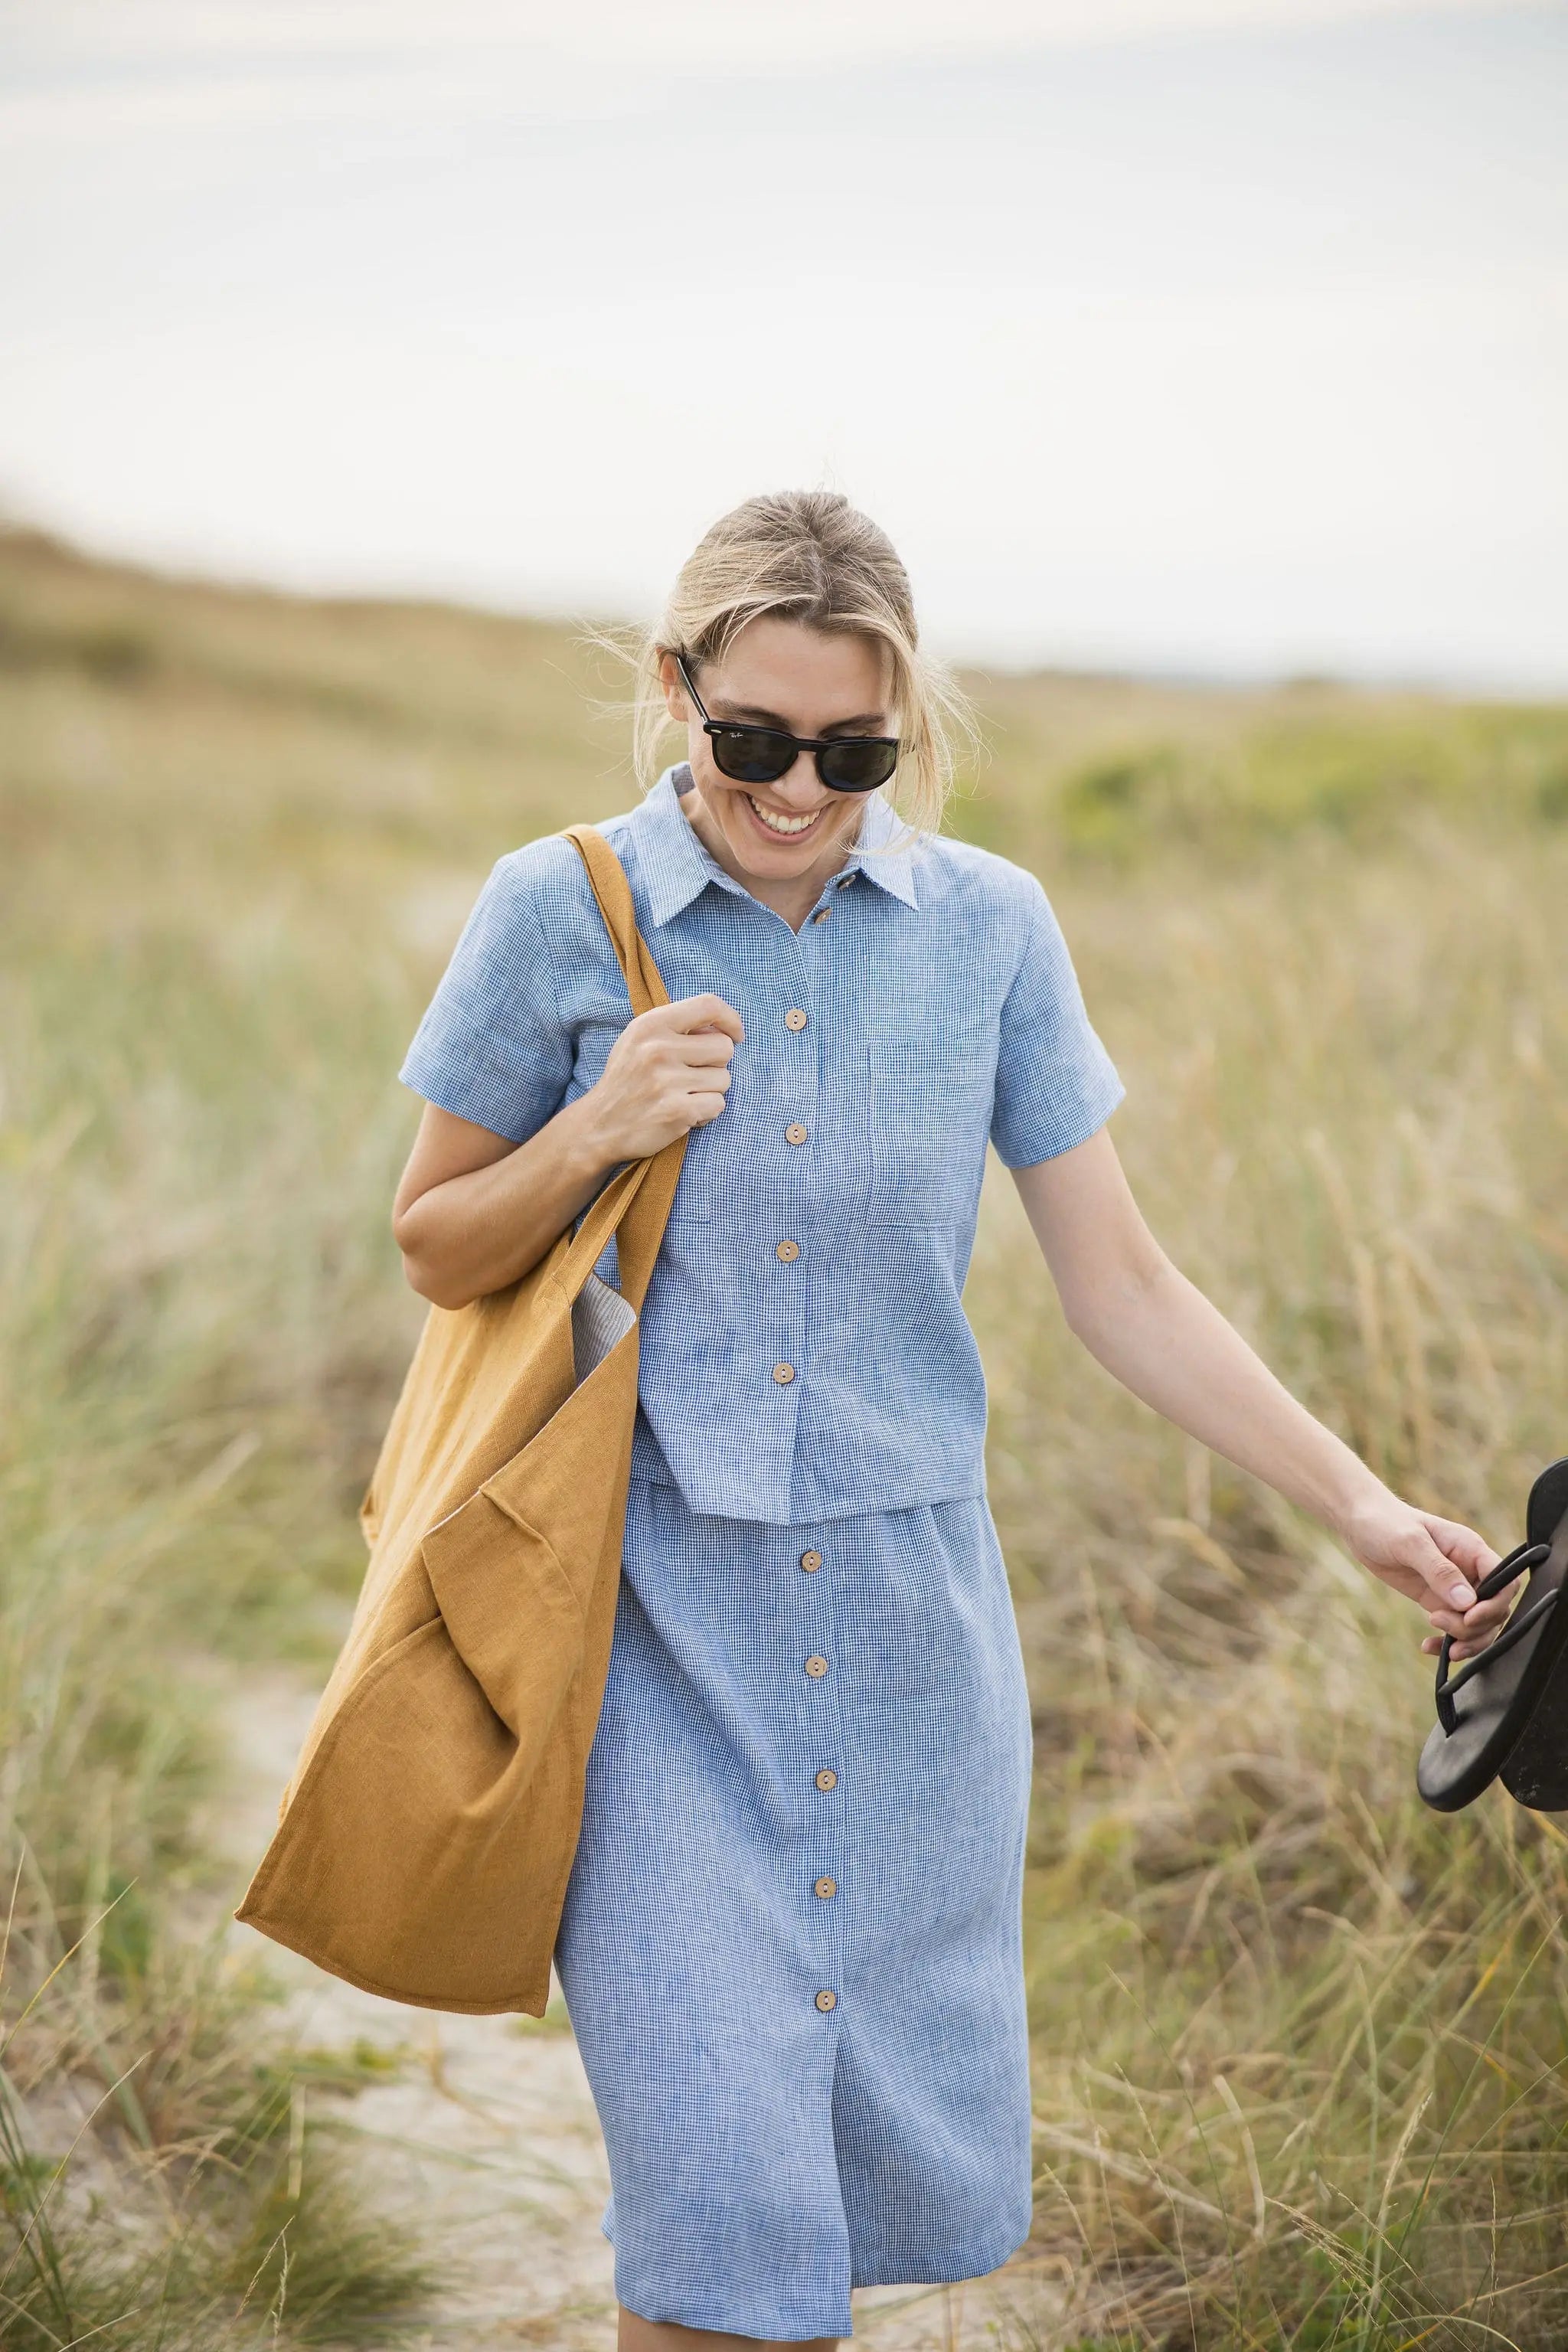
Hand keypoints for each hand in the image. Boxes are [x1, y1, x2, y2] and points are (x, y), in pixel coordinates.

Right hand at [581, 994, 743, 1162]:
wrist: (599, 1125)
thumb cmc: (628, 1079)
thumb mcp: (639, 1040)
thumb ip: (676, 1028)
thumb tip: (723, 1028)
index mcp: (651, 1025)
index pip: (709, 1005)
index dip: (731, 1019)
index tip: (735, 1035)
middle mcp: (658, 1049)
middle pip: (724, 1048)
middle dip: (717, 1064)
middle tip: (692, 1075)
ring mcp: (667, 1081)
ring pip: (724, 1080)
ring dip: (710, 1091)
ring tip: (682, 1095)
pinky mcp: (677, 1111)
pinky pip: (718, 1105)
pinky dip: (706, 1113)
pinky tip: (684, 1113)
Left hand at [1337, 1489, 1507, 1659]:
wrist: (1360, 1523)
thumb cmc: (1386, 1522)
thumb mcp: (1411, 1543)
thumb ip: (1440, 1571)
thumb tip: (1467, 1601)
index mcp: (1472, 1550)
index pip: (1505, 1583)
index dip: (1494, 1605)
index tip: (1469, 1617)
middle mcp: (1470, 1571)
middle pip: (1494, 1610)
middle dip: (1474, 1626)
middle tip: (1438, 1621)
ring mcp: (1455, 1588)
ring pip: (1478, 1625)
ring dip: (1464, 1640)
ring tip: (1441, 1646)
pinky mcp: (1437, 1600)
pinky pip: (1453, 1628)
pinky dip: (1445, 1642)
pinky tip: (1428, 1646)